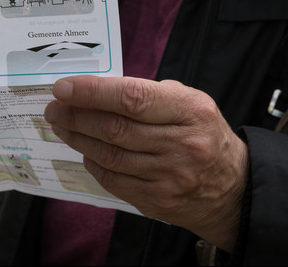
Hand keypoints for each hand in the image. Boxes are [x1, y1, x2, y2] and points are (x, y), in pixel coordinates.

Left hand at [45, 76, 247, 251]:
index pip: (132, 98)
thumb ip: (148, 93)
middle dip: (76, 116)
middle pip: (115, 128)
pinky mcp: (158, 200)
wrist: (233, 187)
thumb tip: (97, 90)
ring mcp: (169, 176)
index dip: (93, 92)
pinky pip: (114, 180)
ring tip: (62, 126)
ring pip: (110, 156)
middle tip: (54, 107)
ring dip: (78, 139)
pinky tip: (85, 151)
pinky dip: (94, 163)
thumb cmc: (203, 134)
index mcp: (190, 111)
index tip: (64, 88)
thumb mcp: (189, 102)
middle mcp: (182, 144)